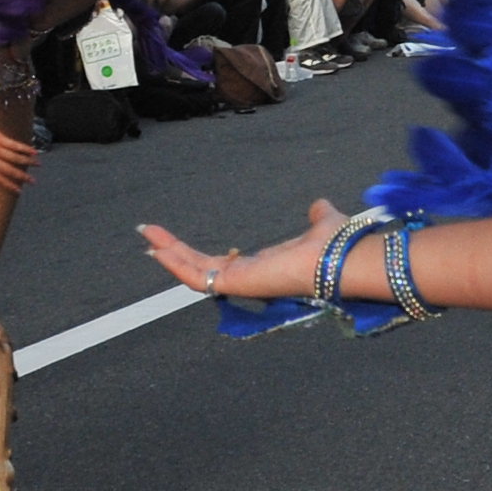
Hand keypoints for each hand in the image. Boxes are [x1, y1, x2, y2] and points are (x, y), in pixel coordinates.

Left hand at [0, 110, 36, 193]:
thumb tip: (0, 167)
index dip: (10, 185)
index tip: (19, 191)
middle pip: (9, 170)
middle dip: (22, 177)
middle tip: (33, 181)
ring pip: (14, 158)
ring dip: (28, 162)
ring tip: (38, 164)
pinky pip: (15, 145)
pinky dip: (25, 149)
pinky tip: (34, 152)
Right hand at [144, 198, 343, 301]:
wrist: (344, 256)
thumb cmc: (336, 246)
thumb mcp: (321, 224)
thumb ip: (317, 217)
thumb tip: (318, 207)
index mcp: (264, 267)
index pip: (222, 265)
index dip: (197, 254)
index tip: (178, 243)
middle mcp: (249, 278)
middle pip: (200, 267)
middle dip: (174, 251)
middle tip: (149, 234)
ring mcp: (241, 283)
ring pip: (194, 273)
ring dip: (169, 255)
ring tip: (147, 237)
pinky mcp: (237, 284)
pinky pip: (198, 278)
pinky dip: (177, 265)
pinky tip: (159, 250)